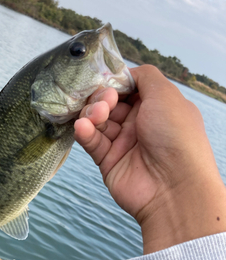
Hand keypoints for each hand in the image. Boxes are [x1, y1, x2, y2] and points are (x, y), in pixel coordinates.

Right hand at [74, 65, 225, 253]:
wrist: (174, 187)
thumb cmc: (176, 135)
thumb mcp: (166, 94)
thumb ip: (144, 75)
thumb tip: (125, 72)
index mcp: (156, 106)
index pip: (128, 87)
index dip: (115, 82)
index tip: (106, 80)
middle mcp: (140, 123)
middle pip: (109, 102)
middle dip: (102, 98)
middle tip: (106, 104)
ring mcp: (123, 142)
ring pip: (97, 120)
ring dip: (92, 114)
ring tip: (95, 117)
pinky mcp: (108, 161)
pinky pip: (92, 141)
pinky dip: (85, 132)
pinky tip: (83, 127)